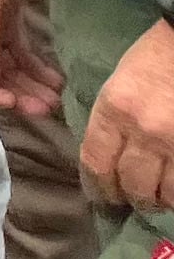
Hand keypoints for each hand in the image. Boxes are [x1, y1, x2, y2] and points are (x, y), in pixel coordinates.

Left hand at [93, 18, 173, 212]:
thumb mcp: (120, 84)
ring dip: (158, 200)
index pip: (95, 160)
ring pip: (163, 192)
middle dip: (129, 197)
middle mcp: (143, 129)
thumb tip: (108, 156)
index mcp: (114, 108)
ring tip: (157, 199)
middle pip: (129, 183)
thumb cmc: (156, 57)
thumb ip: (112, 120)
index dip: (97, 185)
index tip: (100, 195)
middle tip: (131, 200)